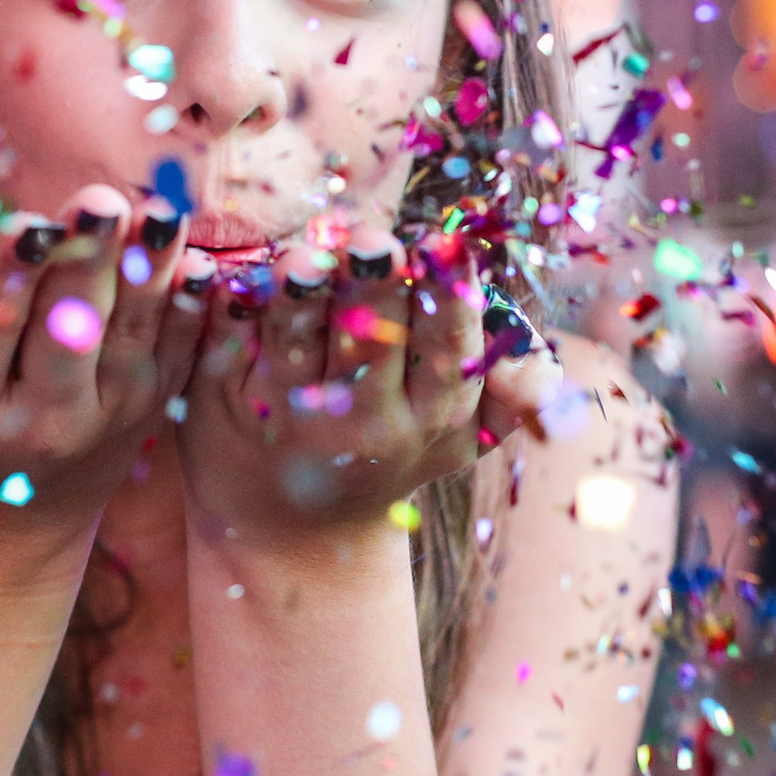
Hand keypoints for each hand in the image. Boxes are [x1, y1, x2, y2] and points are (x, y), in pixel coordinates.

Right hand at [0, 185, 196, 525]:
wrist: (4, 510)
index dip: (4, 278)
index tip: (23, 223)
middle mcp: (38, 422)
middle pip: (65, 333)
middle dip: (83, 263)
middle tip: (98, 202)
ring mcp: (106, 417)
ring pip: (130, 337)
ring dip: (148, 273)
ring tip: (158, 216)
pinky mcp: (153, 407)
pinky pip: (178, 352)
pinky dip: (191, 308)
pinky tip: (200, 261)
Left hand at [173, 231, 559, 545]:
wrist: (293, 532)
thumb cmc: (394, 447)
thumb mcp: (461, 436)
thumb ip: (511, 390)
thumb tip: (552, 376)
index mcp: (432, 417)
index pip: (448, 355)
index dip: (447, 302)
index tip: (448, 249)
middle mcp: (361, 423)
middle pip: (371, 347)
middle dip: (374, 294)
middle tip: (374, 243)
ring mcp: (288, 414)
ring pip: (294, 347)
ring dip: (299, 300)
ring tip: (303, 258)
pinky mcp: (223, 402)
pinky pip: (225, 346)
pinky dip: (225, 306)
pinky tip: (226, 270)